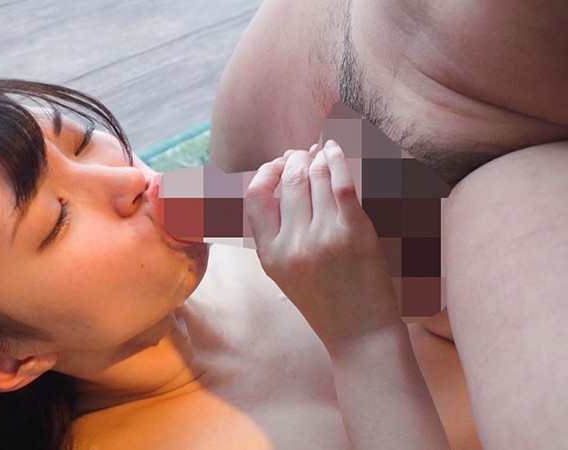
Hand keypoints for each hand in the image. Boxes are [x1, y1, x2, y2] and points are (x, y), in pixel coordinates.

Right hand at [245, 140, 402, 351]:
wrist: (359, 333)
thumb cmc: (325, 302)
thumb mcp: (284, 272)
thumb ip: (276, 233)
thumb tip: (281, 183)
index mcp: (269, 254)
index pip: (254, 196)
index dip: (266, 172)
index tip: (279, 164)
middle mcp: (292, 245)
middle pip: (290, 182)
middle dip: (297, 160)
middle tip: (305, 154)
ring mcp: (323, 239)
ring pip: (316, 179)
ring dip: (318, 158)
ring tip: (322, 151)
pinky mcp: (354, 235)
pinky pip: (342, 185)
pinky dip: (337, 161)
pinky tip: (335, 151)